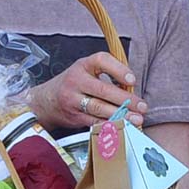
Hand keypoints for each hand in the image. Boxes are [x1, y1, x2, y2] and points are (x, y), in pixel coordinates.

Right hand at [28, 51, 146, 129]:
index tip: (132, 80)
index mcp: (83, 65)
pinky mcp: (74, 116)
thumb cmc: (74, 84)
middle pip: (103, 90)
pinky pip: (94, 122)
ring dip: (120, 115)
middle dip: (125, 99)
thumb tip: (132, 89)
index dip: (118, 69)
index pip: (101, 61)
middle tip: (142, 106)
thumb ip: (106, 75)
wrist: (46, 101)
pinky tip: (122, 127)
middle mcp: (76, 81)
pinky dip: (109, 125)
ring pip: (99, 108)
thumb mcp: (85, 71)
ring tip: (136, 119)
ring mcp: (73, 100)